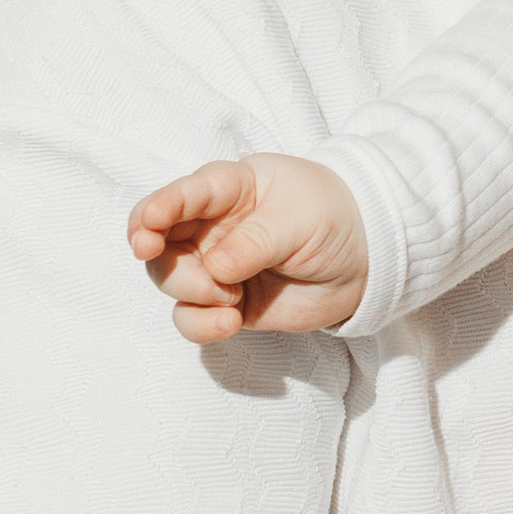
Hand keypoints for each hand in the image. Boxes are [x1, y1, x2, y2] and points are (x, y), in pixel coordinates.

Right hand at [127, 153, 369, 341]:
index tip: (148, 225)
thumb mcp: (300, 219)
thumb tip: (215, 268)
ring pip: (170, 280)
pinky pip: (191, 317)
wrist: (364, 261)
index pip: (183, 193)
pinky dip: (201, 324)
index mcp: (229, 188)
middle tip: (205, 278)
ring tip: (233, 299)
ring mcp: (213, 265)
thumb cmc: (331, 218)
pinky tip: (231, 322)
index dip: (159, 207)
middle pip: (160, 240)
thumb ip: (256, 240)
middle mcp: (211, 225)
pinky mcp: (225, 302)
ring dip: (191, 292)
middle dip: (161, 259)